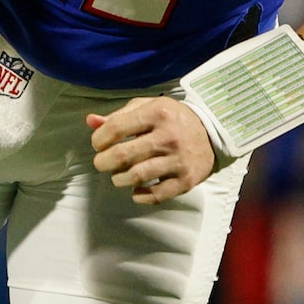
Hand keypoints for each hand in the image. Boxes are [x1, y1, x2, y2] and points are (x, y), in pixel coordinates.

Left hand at [88, 98, 216, 204]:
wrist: (213, 133)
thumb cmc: (173, 119)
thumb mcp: (148, 108)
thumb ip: (118, 116)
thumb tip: (90, 121)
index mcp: (157, 113)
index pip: (116, 128)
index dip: (98, 139)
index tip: (98, 144)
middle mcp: (168, 136)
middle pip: (122, 155)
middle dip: (103, 162)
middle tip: (102, 163)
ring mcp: (178, 160)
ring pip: (136, 176)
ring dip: (118, 179)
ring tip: (118, 176)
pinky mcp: (186, 180)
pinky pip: (156, 195)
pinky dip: (140, 196)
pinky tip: (136, 190)